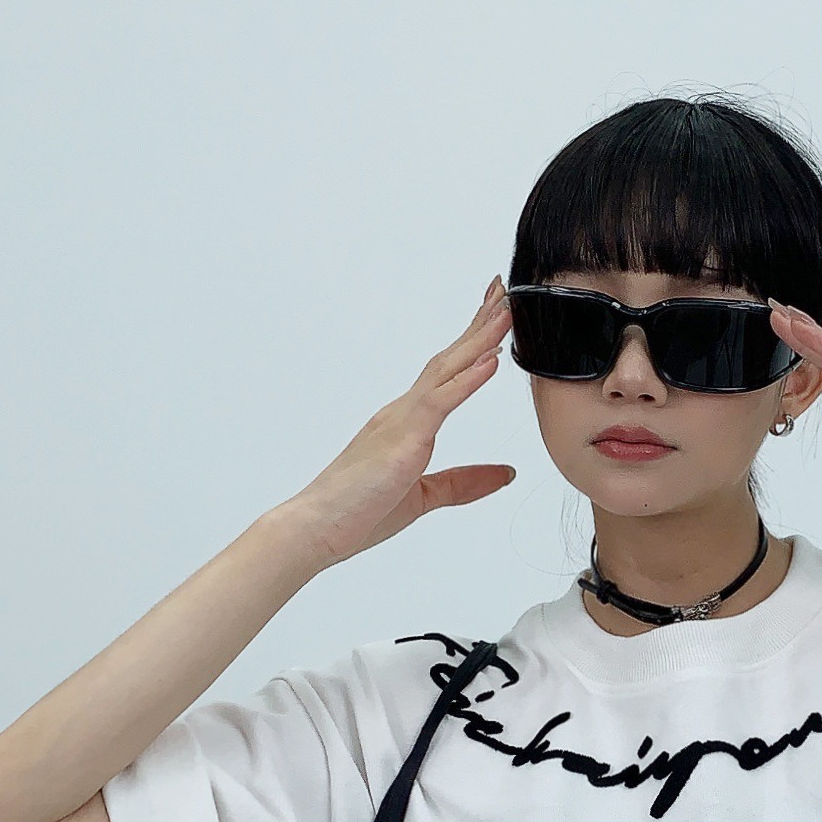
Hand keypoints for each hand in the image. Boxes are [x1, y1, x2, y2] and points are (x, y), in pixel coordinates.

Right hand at [290, 281, 517, 558]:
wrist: (315, 529)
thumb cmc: (357, 513)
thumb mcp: (425, 496)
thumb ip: (465, 482)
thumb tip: (506, 474)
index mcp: (407, 422)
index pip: (447, 372)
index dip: (474, 342)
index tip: (497, 315)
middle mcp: (403, 411)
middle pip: (449, 358)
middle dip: (479, 323)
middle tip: (504, 291)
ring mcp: (401, 421)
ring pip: (447, 370)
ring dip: (479, 339)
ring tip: (507, 311)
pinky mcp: (402, 439)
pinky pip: (439, 402)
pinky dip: (467, 380)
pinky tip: (491, 359)